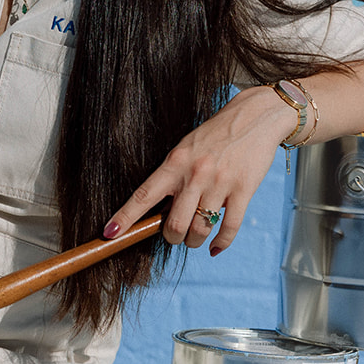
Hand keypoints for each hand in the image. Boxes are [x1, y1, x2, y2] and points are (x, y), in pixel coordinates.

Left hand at [101, 85, 297, 255]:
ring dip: (195, 241)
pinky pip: (229, 228)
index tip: (110, 233)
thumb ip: (173, 177)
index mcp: (175, 162)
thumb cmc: (215, 135)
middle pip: (173, 224)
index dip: (125, 217)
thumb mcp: (186, 148)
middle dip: (172, 238)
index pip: (144, 195)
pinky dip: (220, 244)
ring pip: (200, 230)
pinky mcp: (243, 190)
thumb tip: (159, 211)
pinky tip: (215, 247)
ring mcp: (219, 183)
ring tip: (196, 237)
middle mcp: (194, 174)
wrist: (254, 116)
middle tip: (175, 234)